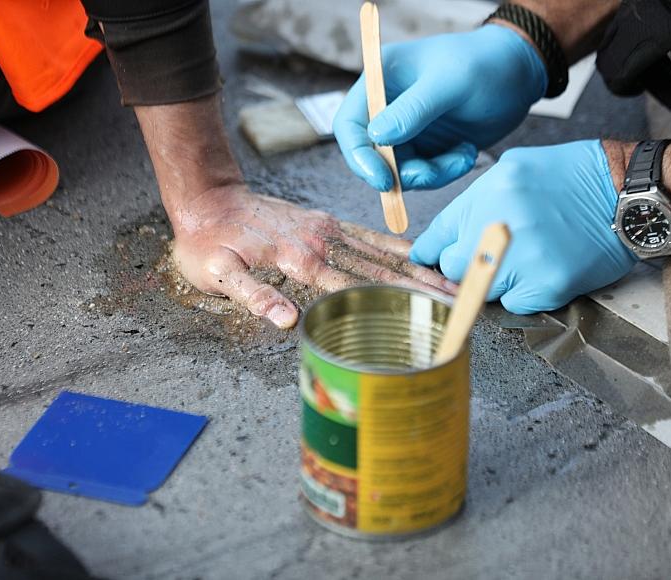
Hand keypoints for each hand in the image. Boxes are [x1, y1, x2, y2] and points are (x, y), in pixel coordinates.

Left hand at [172, 187, 455, 327]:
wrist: (209, 200)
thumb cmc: (209, 244)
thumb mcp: (219, 275)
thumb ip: (254, 295)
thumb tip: (289, 321)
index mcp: (301, 259)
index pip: (358, 286)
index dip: (396, 301)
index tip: (429, 310)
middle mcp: (322, 241)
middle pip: (381, 270)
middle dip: (422, 286)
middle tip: (460, 300)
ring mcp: (326, 228)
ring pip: (381, 251)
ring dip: (417, 268)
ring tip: (452, 280)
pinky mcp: (325, 221)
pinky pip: (367, 235)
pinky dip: (395, 247)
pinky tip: (416, 256)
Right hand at [333, 24, 547, 191]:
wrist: (521, 73)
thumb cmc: (485, 63)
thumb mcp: (450, 83)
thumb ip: (413, 110)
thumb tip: (376, 138)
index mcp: (380, 80)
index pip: (349, 124)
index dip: (359, 156)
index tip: (383, 180)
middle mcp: (386, 107)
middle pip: (371, 156)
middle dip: (400, 173)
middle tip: (430, 174)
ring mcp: (406, 130)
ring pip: (399, 171)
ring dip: (430, 174)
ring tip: (462, 155)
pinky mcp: (426, 147)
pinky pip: (424, 174)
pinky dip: (444, 172)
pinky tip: (466, 153)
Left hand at [410, 140, 637, 313]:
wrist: (626, 193)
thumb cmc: (569, 177)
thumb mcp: (511, 170)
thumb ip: (472, 203)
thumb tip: (439, 239)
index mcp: (488, 195)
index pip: (436, 238)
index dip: (429, 253)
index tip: (426, 261)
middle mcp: (500, 227)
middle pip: (453, 269)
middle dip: (463, 266)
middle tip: (486, 257)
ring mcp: (524, 260)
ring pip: (482, 290)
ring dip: (494, 280)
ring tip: (522, 258)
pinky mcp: (548, 285)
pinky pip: (514, 304)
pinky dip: (523, 293)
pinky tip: (541, 269)